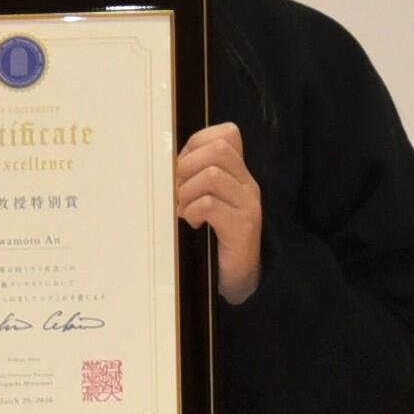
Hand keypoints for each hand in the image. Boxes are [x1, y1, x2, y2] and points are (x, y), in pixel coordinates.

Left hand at [177, 122, 263, 304]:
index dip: (196, 144)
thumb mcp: (205, 200)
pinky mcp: (243, 228)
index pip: (227, 134)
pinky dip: (193, 212)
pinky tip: (193, 223)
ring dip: (187, 193)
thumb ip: (193, 178)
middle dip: (187, 166)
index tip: (182, 169)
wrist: (239, 278)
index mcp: (238, 173)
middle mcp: (247, 185)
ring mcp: (248, 205)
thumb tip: (164, 165)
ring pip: (212, 176)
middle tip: (178, 192)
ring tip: (184, 210)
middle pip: (219, 149)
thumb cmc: (214, 238)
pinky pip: (210, 205)